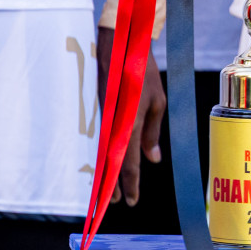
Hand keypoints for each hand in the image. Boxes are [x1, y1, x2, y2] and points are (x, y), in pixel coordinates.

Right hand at [97, 26, 166, 205]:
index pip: (129, 161)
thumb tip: (153, 160)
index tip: (130, 201)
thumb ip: (151, 133)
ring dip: (105, 174)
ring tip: (109, 192)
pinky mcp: (94, 112)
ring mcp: (100, 119)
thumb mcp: (157, 102)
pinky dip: (100, 156)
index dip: (130, 182)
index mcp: (129, 124)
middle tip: (116, 203)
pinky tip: (102, 165)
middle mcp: (112, 125)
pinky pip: (97, 140)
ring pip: (102, 154)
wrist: (119, 46)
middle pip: (111, 163)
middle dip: (113, 184)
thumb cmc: (143, 73)